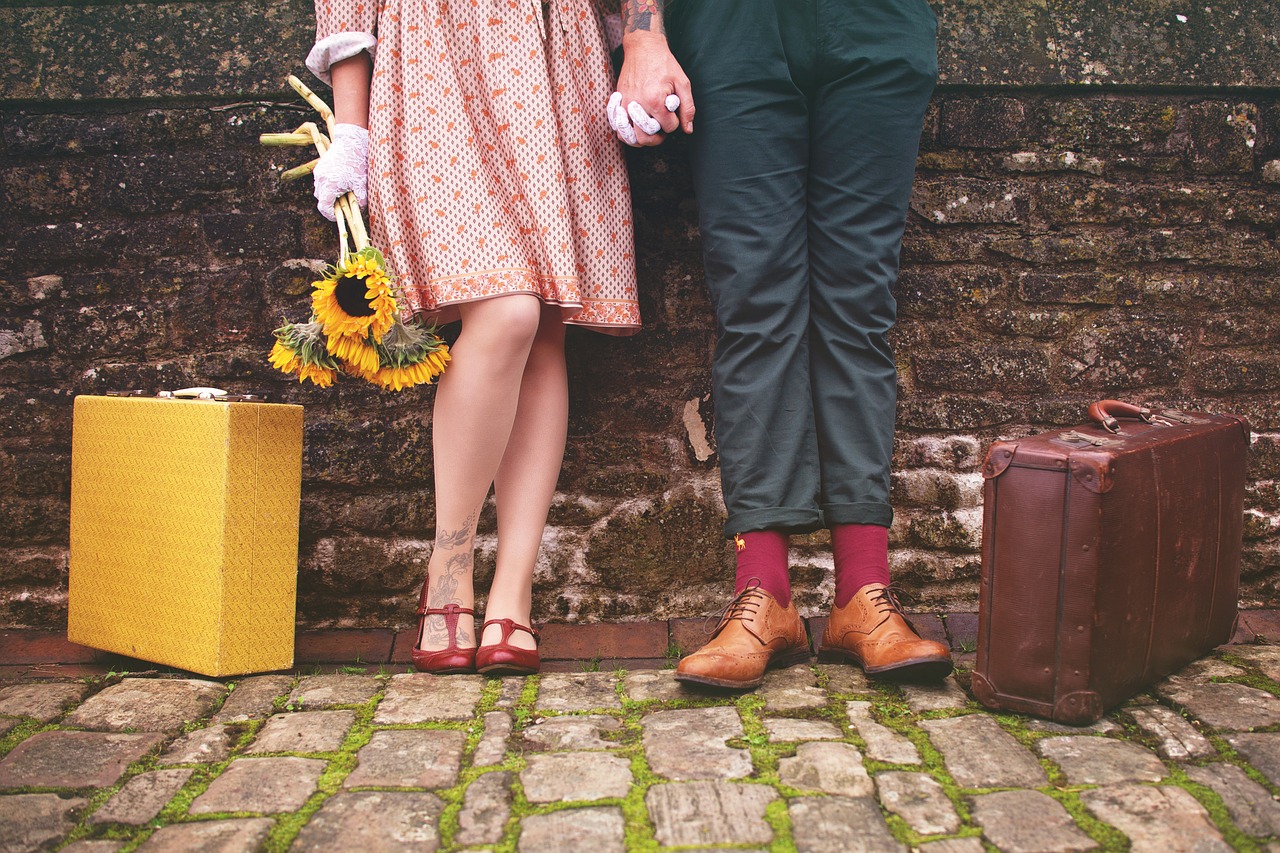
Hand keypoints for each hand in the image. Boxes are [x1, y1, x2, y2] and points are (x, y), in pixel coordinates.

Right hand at [313, 123, 368, 220]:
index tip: (340, 217)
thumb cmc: (357, 163)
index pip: (324, 207)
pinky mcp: (319, 167)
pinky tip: (339, 183)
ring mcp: (318, 173)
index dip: (331, 215)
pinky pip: (321, 182)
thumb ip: (360, 200)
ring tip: (342, 194)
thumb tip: (358, 210)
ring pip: (320, 191)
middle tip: (343, 206)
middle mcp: (321, 180)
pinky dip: (328, 186)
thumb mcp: (361, 184)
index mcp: (330, 186)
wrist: (350, 142)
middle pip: (321, 200)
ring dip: (328, 196)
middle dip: (331, 206)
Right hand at [616, 31, 693, 146]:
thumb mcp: (682, 82)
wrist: (643, 47)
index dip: (674, 123)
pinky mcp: (618, 101)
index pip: (668, 127)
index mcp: (655, 100)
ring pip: (630, 137)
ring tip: (649, 131)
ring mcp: (625, 104)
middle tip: (662, 127)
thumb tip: (688, 129)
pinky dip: (626, 132)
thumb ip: (687, 107)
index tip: (673, 113)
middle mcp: (638, 105)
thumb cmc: (663, 63)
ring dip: (642, 138)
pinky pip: (618, 126)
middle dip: (658, 137)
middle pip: (646, 138)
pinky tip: (634, 129)